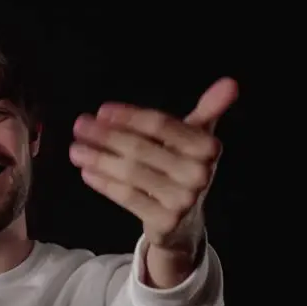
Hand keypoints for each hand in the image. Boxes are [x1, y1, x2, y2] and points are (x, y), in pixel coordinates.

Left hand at [69, 77, 237, 254]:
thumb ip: (208, 110)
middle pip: (141, 148)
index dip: (129, 116)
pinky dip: (104, 183)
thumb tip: (231, 82)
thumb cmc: (184, 169)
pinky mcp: (164, 221)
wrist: (184, 223)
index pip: (161, 124)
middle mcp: (199, 174)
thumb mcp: (197, 139)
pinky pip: (127, 197)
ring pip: (131, 172)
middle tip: (80, 126)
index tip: (102, 111)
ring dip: (98, 158)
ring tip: (76, 149)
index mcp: (207, 147)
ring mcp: (183, 200)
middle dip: (106, 135)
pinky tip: (86, 172)